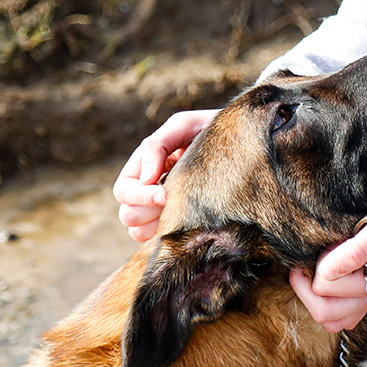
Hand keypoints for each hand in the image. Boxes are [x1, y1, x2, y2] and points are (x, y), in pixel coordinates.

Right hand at [113, 110, 218, 241]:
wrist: (244, 142)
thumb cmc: (212, 130)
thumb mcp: (185, 126)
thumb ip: (159, 144)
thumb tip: (145, 178)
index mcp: (145, 167)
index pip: (123, 190)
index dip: (140, 196)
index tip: (165, 194)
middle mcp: (148, 190)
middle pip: (127, 214)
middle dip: (148, 211)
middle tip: (175, 202)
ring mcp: (161, 209)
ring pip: (138, 232)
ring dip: (157, 225)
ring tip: (184, 210)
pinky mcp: (178, 223)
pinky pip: (159, 240)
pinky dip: (168, 236)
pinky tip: (190, 221)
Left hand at [290, 183, 366, 331]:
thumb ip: (357, 249)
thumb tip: (326, 272)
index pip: (326, 284)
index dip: (320, 260)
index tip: (332, 239)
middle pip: (323, 311)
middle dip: (309, 283)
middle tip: (319, 255)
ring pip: (327, 319)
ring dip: (313, 295)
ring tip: (319, 265)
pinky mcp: (361, 300)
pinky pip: (336, 319)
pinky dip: (324, 301)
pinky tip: (326, 275)